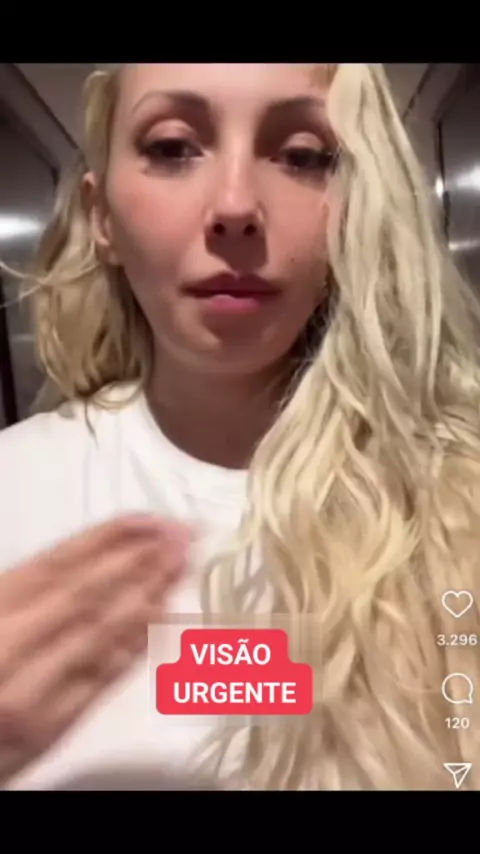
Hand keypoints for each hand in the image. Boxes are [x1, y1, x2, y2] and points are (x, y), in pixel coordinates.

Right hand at [0, 514, 190, 786]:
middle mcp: (9, 643)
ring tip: (181, 568)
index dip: (107, 537)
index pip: (56, 562)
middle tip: (181, 538)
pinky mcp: (51, 727)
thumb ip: (28, 593)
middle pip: (86, 592)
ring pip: (101, 632)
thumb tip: (99, 556)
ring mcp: (33, 688)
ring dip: (147, 595)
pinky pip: (102, 678)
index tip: (148, 520)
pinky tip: (161, 618)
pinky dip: (135, 643)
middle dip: (138, 560)